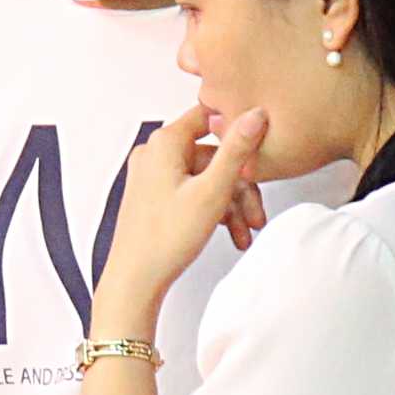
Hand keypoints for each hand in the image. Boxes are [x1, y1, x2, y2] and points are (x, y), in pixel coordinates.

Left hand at [101, 103, 268, 327]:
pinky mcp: (156, 196)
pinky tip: (233, 233)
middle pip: (214, 155)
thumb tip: (255, 114)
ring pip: (207, 178)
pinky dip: (214, 210)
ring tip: (247, 230)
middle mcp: (155, 154)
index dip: (239, 130)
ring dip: (232, 203)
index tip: (259, 149)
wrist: (135, 280)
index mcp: (164, 143)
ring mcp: (154, 176)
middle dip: (240, 186)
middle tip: (256, 213)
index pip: (210, 116)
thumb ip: (236, 150)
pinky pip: (194, 192)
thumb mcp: (212, 191)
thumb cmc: (164, 240)